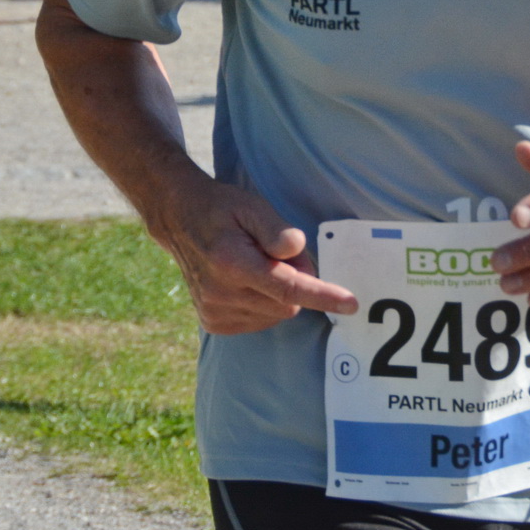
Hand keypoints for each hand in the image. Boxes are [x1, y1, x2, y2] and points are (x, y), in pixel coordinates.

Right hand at [152, 178, 357, 334]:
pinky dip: (265, 304)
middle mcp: (221, 293)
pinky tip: (247, 282)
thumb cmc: (222, 209)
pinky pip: (260, 321)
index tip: (351, 304)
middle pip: (288, 302)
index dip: (322, 295)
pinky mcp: (213, 322)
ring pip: (276, 314)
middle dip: (296, 281)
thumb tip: (297, 252)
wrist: (179, 220)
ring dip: (279, 294)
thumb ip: (277, 230)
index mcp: (232, 262)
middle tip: (278, 253)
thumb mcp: (252, 206)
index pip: (287, 286)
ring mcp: (214, 311)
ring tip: (257, 264)